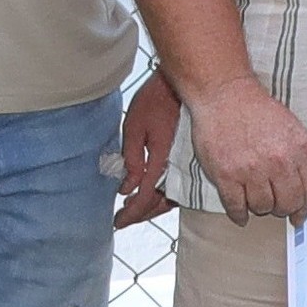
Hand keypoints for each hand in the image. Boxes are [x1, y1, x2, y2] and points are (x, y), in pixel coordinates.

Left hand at [112, 73, 182, 226]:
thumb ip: (131, 159)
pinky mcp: (189, 159)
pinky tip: (152, 194)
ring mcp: (186, 164)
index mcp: (162, 159)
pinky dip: (164, 195)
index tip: (118, 222)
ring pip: (172, 197)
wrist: (183, 84)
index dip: (132, 213)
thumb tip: (126, 189)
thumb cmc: (155, 100)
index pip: (146, 196)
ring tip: (134, 210)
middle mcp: (178, 167)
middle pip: (161, 203)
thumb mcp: (134, 126)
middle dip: (141, 214)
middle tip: (123, 219)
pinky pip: (178, 185)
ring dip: (153, 207)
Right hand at [187, 75, 306, 223]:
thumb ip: (300, 156)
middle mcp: (278, 161)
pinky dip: (239, 214)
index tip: (301, 214)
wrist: (224, 95)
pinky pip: (236, 206)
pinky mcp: (226, 176)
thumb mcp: (291, 127)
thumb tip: (304, 188)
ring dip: (260, 207)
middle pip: (288, 203)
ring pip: (263, 207)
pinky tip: (241, 214)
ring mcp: (251, 170)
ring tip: (256, 199)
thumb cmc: (257, 110)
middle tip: (276, 206)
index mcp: (298, 148)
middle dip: (284, 208)